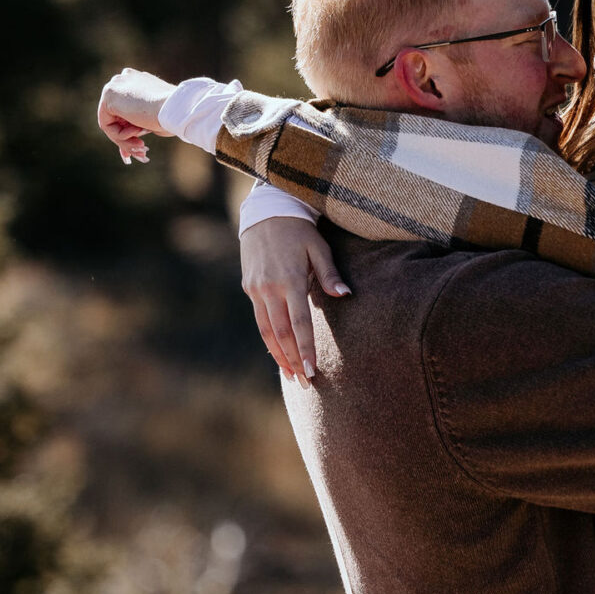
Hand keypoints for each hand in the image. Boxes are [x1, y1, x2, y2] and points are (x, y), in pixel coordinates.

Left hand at [97, 68, 175, 162]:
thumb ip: (140, 124)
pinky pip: (107, 125)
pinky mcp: (109, 96)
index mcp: (137, 81)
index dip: (130, 132)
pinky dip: (121, 136)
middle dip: (126, 139)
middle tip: (141, 154)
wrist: (177, 108)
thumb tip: (132, 138)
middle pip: (116, 117)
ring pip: (111, 123)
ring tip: (143, 147)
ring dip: (126, 140)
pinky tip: (138, 132)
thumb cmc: (174, 116)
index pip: (125, 110)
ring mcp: (115, 86)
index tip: (141, 148)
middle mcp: (123, 80)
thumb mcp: (154, 121)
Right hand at [241, 217, 348, 379]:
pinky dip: (269, 340)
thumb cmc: (300, 230)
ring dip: (279, 356)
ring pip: (267, 331)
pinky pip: (259, 320)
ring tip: (292, 376)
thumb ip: (330, 274)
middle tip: (306, 382)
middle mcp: (270, 288)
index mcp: (290, 279)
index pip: (299, 323)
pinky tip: (279, 354)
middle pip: (281, 334)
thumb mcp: (319, 247)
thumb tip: (346, 295)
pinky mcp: (249, 288)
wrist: (266, 211)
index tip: (313, 370)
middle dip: (294, 360)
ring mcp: (256, 289)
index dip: (306, 349)